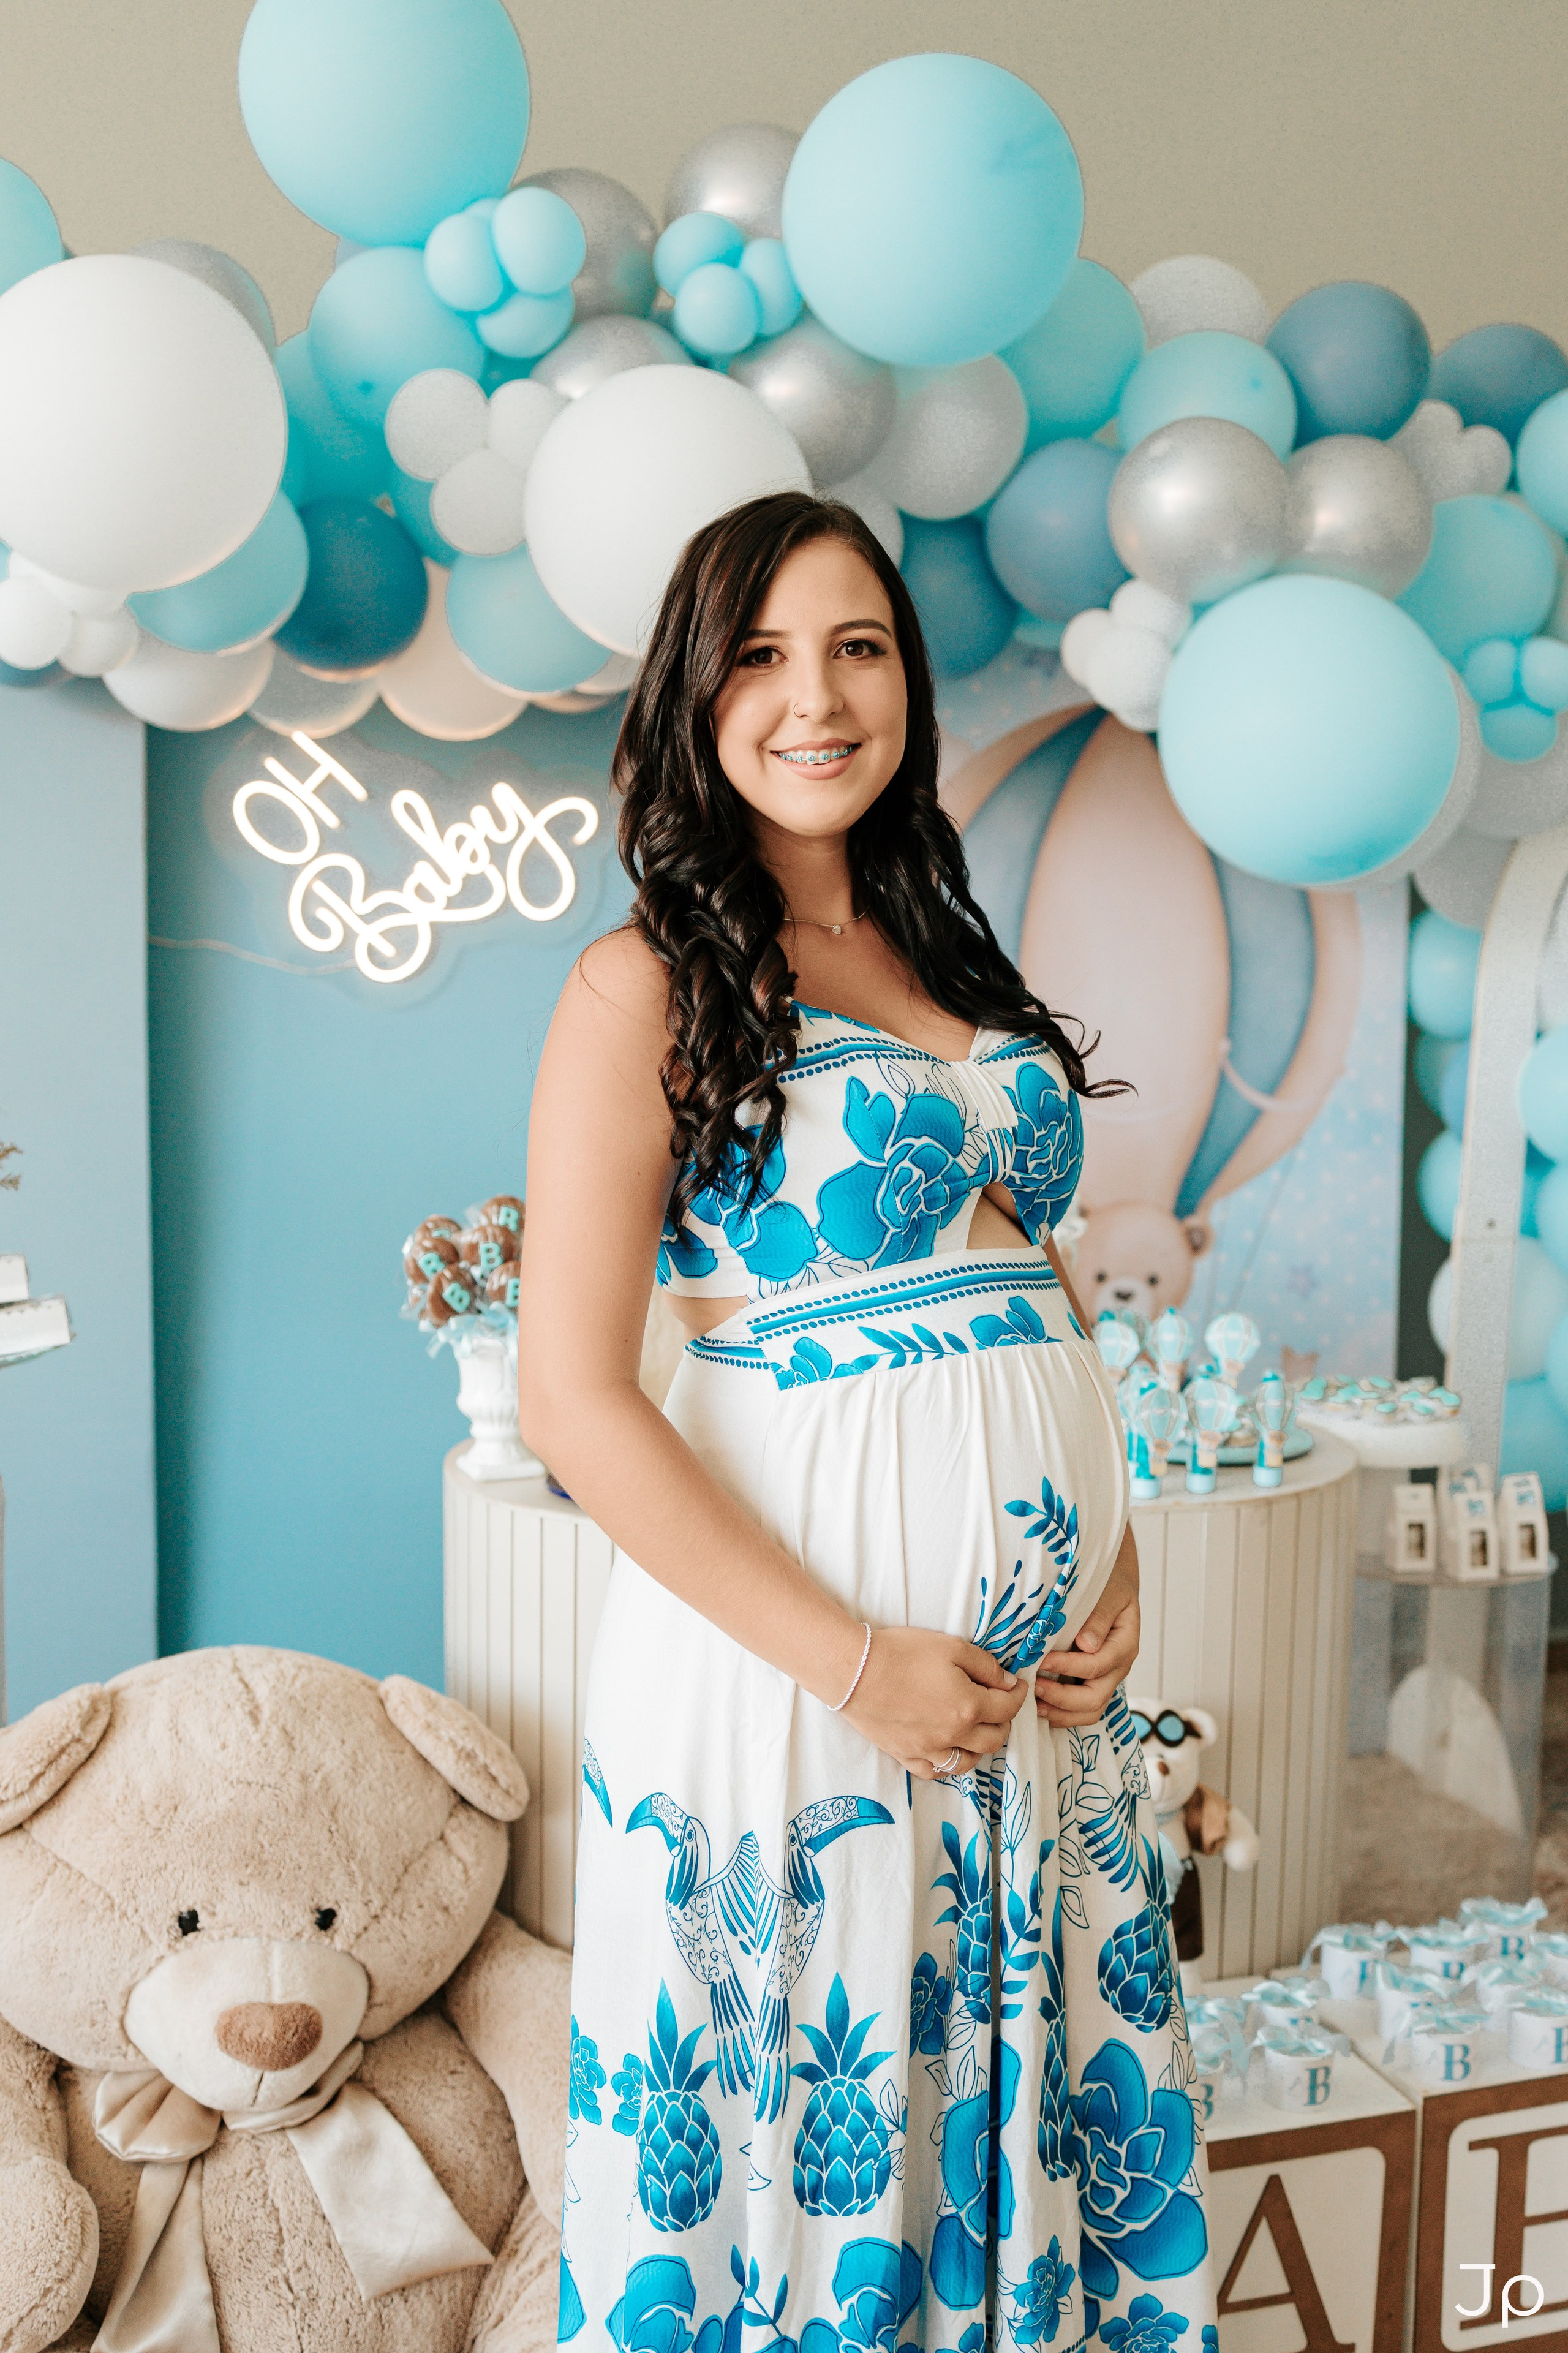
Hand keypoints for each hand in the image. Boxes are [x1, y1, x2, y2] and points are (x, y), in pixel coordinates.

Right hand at [843, 1627, 1028, 1778]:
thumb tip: (1006, 1682)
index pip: (1008, 1708)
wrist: (855, 1671)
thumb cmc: (902, 1653)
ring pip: (968, 1762)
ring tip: (977, 1732)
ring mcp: (929, 1750)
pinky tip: (946, 1750)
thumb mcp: (952, 1646)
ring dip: (980, 1748)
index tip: (1018, 1686)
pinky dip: (946, 1764)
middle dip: (1004, 1723)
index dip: (1018, 1695)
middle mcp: (954, 1735)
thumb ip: (985, 1666)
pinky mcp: (905, 1756)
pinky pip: (934, 1772)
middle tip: (1000, 1707)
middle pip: (993, 1739)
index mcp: (969, 1707)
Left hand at [1035, 1526, 1140, 1728]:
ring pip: (1090, 1711)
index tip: (1042, 1660)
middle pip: (1095, 1698)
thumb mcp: (1109, 1593)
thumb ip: (1100, 1617)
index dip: (1068, 1666)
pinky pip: (1082, 1710)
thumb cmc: (1110, 1586)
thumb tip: (1087, 1645)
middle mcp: (1118, 1667)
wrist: (1114, 1588)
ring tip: (1034, 1704)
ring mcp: (1107, 1679)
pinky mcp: (1093, 1683)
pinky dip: (1062, 1713)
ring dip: (1061, 1713)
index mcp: (1124, 1643)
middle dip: (1062, 1697)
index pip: (1097, 1664)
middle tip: (1033, 1686)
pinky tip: (1040, 1705)